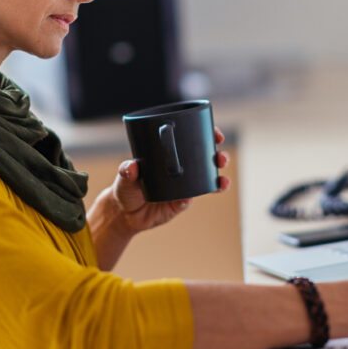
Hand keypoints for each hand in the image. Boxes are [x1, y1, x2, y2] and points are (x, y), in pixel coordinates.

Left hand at [111, 127, 230, 233]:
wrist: (125, 214)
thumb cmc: (125, 188)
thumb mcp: (124, 176)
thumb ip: (127, 170)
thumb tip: (131, 166)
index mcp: (170, 156)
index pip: (192, 141)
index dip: (207, 136)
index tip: (215, 134)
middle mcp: (180, 170)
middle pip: (206, 160)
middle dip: (219, 156)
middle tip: (221, 157)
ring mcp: (182, 188)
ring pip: (206, 181)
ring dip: (218, 180)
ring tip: (223, 182)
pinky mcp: (179, 204)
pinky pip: (189, 200)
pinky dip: (192, 198)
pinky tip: (192, 197)